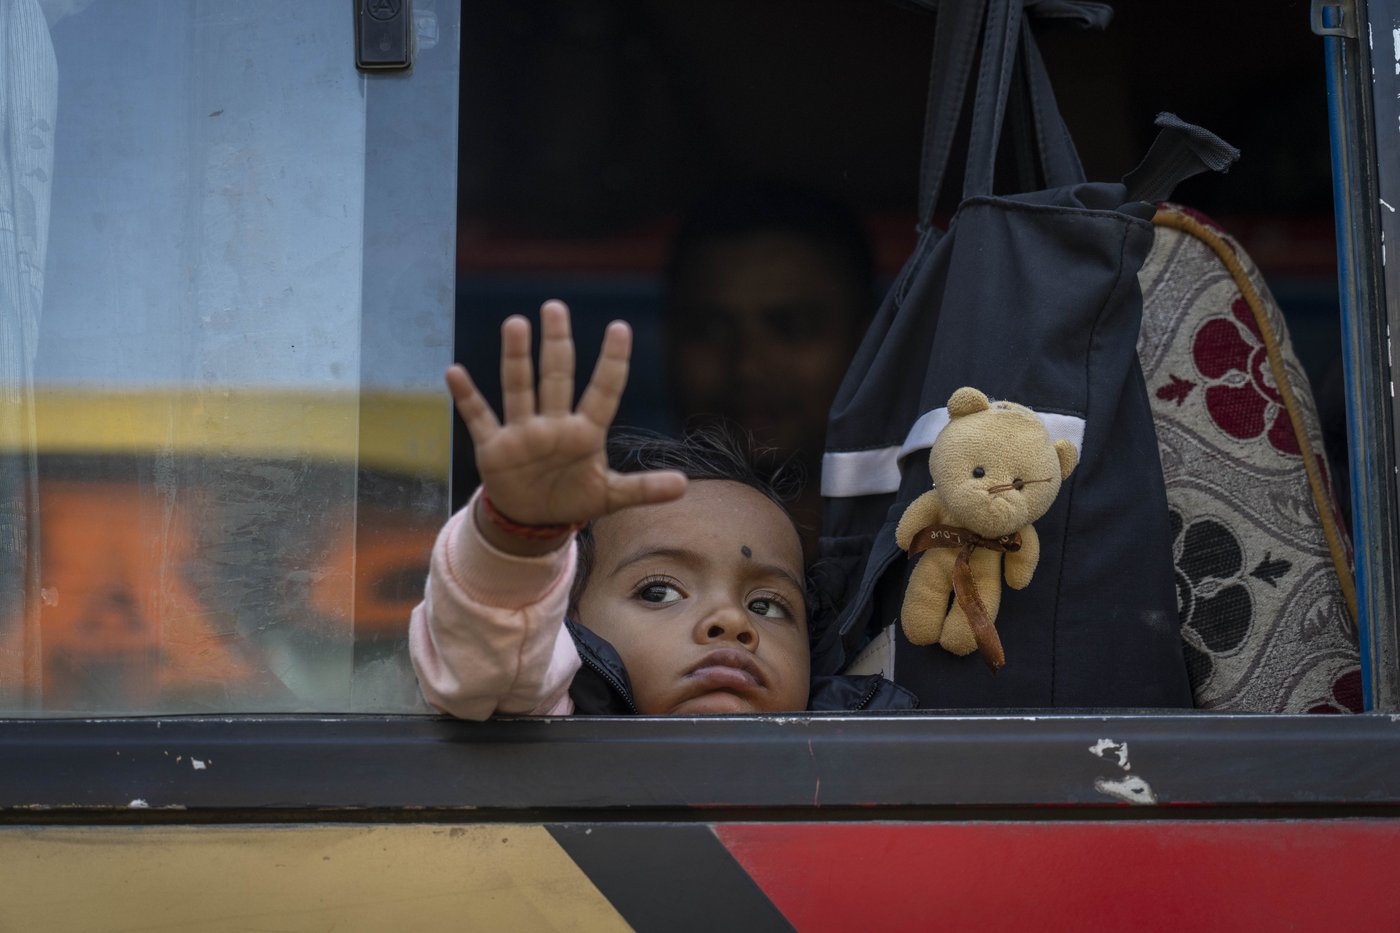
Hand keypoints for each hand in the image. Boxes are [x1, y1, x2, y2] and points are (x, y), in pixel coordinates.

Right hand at [448, 300, 686, 554]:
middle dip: (557, 343)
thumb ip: (644, 488)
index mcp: (585, 433)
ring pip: (519, 387)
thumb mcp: (611, 497)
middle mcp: (553, 424)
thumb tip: (685, 485)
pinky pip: (478, 417)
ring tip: (516, 323)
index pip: (603, 391)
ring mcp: (523, 432)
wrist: (533, 519)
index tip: (620, 328)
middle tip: (556, 307)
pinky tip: (455, 372)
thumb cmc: (573, 497)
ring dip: (516, 358)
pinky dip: (466, 397)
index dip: (612, 363)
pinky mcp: (494, 447)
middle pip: (556, 376)